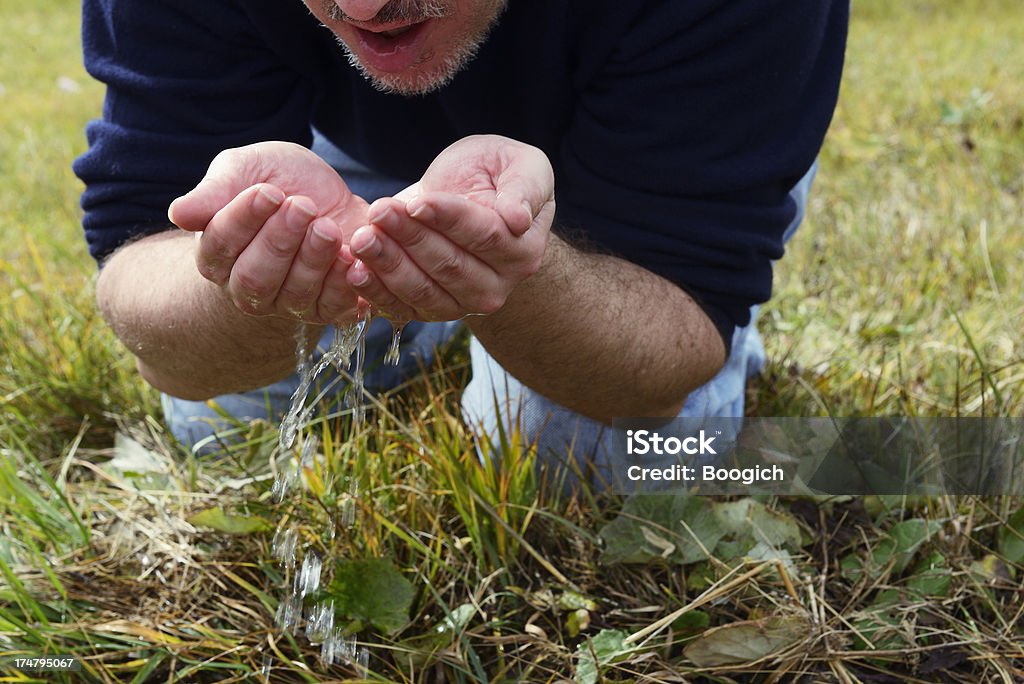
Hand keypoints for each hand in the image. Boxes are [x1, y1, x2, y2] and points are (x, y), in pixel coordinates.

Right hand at [168, 142, 368, 323]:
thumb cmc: (280, 179)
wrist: (331, 194)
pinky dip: (341, 284)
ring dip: (312, 259)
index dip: (244, 219)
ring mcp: (285, 301)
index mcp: (216, 252)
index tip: (269, 191)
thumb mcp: (247, 168)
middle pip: (254, 278)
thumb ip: (216, 190)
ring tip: (328, 227)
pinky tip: (349, 257)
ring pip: (293, 294)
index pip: (221, 244)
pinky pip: (330, 308)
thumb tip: (178, 214)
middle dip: (280, 241)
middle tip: (303, 206)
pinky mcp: (323, 308)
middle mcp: (245, 286)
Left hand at [344, 135, 555, 320]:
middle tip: (379, 211)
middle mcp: (496, 286)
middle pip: (450, 266)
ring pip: (423, 289)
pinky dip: (376, 293)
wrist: (475, 198)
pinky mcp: (430, 310)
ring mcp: (463, 303)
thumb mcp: (523, 165)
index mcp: (522, 250)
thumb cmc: (498, 174)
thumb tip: (518, 219)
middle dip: (411, 238)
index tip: (417, 202)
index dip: (448, 219)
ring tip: (363, 237)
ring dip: (388, 264)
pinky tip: (355, 271)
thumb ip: (526, 188)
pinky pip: (402, 307)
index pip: (485, 236)